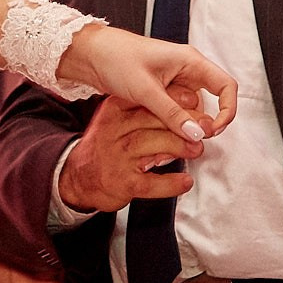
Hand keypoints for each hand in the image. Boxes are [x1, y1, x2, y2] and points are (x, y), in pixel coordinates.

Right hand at [58, 94, 208, 212]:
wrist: (78, 177)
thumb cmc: (108, 146)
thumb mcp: (119, 121)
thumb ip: (147, 113)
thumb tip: (186, 107)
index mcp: (115, 111)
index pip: (147, 98)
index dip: (176, 100)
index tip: (197, 103)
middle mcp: (114, 130)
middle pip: (153, 120)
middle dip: (183, 123)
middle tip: (205, 129)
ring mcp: (117, 157)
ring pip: (151, 145)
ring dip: (179, 146)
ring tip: (197, 150)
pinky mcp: (121, 182)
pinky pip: (150, 183)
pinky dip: (170, 183)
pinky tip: (185, 181)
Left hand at [59, 24, 237, 163]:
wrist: (91, 54)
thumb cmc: (116, 59)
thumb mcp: (145, 90)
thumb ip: (172, 114)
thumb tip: (197, 134)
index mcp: (190, 61)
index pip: (226, 86)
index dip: (227, 110)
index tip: (213, 130)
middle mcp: (187, 70)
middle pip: (209, 102)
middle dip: (200, 122)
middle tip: (185, 138)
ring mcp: (174, 81)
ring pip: (190, 109)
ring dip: (181, 122)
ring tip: (160, 127)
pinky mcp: (162, 90)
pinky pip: (175, 110)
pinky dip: (169, 120)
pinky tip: (154, 124)